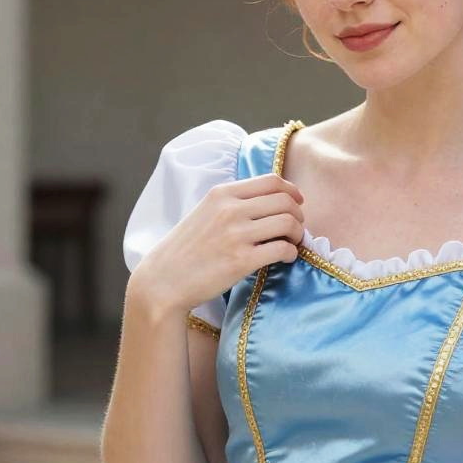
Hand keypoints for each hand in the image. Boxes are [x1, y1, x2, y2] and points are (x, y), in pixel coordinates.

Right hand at [128, 173, 304, 320]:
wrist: (163, 280)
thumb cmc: (186, 248)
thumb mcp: (205, 212)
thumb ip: (234, 203)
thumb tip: (272, 201)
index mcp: (222, 193)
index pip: (272, 181)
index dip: (292, 191)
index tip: (298, 203)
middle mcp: (230, 209)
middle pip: (285, 201)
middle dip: (298, 215)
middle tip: (295, 228)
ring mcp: (236, 234)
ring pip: (288, 223)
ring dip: (297, 234)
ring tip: (291, 243)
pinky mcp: (241, 260)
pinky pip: (282, 249)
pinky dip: (291, 253)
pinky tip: (284, 258)